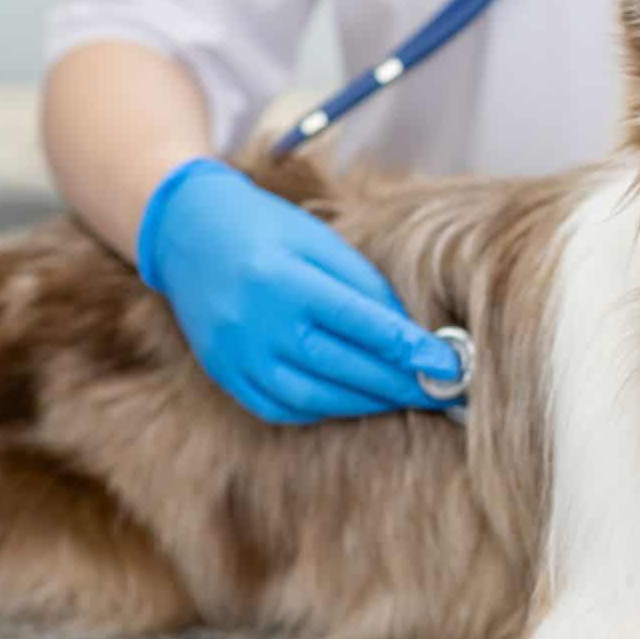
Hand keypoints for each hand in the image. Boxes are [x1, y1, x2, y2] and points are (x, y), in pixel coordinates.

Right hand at [137, 158, 460, 423]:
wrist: (187, 233)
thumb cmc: (268, 229)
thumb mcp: (321, 242)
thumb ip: (367, 289)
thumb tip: (415, 336)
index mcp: (285, 281)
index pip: (363, 325)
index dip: (412, 350)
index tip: (452, 365)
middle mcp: (257, 325)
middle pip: (344, 367)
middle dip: (402, 384)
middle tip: (445, 392)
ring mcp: (237, 356)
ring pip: (316, 398)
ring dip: (369, 403)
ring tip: (410, 397)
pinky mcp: (226, 375)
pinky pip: (282, 409)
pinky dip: (326, 409)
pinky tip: (358, 400)